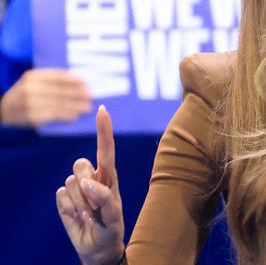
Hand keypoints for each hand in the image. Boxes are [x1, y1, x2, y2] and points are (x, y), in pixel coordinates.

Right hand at [0, 69, 91, 126]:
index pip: (57, 77)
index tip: (86, 83)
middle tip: (91, 97)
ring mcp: (30, 103)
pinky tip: (75, 116)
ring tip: (87, 107)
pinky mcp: (32, 116)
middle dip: (78, 94)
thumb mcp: (33, 82)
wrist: (4, 110)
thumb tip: (77, 80)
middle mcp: (30, 88)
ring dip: (75, 106)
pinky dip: (66, 115)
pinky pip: (52, 115)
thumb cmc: (24, 94)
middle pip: (60, 90)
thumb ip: (51, 80)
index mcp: (33, 76)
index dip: (74, 80)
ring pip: (58, 104)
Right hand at [56, 106, 124, 264]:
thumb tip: (87, 182)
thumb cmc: (111, 227)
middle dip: (86, 185)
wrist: (97, 246)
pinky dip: (69, 210)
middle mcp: (92, 176)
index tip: (103, 111)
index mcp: (109, 176)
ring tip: (89, 214)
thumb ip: (105, 197)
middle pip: (80, 164)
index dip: (104, 130)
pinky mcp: (63, 198)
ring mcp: (76, 186)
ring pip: (70, 182)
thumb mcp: (114, 215)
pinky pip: (60, 196)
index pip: (106, 149)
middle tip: (96, 205)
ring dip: (80, 202)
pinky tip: (77, 217)